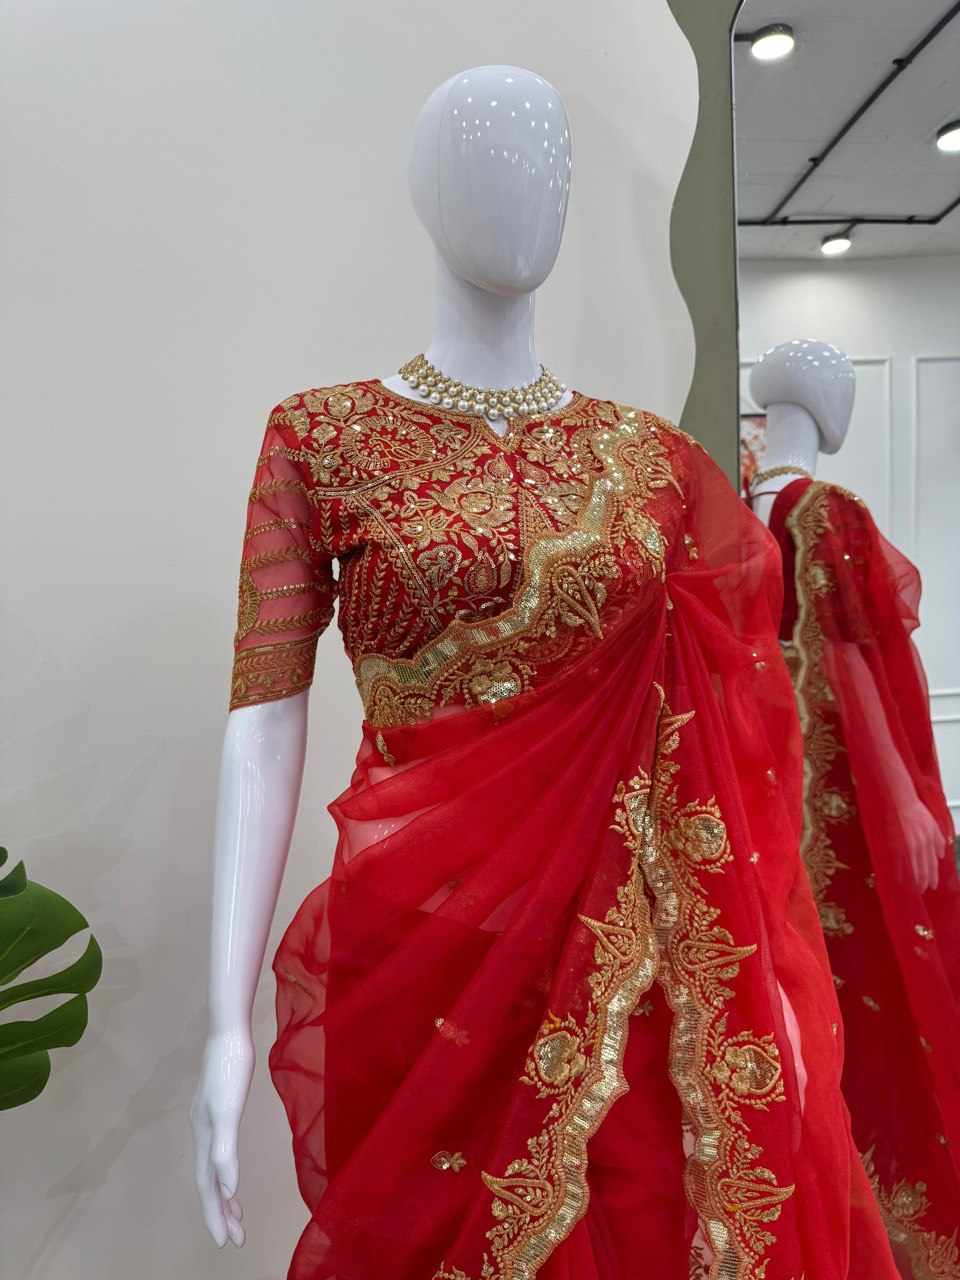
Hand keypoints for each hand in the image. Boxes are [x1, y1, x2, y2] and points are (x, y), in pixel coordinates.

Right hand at [191, 1027, 254, 1247]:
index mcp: (205, 1137)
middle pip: (209, 1183)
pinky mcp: (217, 1111)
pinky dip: (226, 1170)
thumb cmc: (231, 1070)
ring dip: (224, 1195)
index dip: (215, 1215)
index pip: (208, 1186)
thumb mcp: (228, 1110)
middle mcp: (203, 1134)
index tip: (226, 1242)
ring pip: (213, 1169)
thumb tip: (228, 1190)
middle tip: (236, 1239)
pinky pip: (220, 1152)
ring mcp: (209, 1122)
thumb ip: (225, 1150)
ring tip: (237, 1216)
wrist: (229, 1034)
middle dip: (220, 1213)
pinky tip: (232, 1173)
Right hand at [904, 798, 946, 893]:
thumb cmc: (915, 810)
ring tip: (913, 889)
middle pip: (924, 868)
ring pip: (913, 867)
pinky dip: (901, 871)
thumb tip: (942, 853)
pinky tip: (900, 878)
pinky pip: (900, 861)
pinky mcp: (897, 843)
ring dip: (914, 880)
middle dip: (924, 881)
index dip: (933, 876)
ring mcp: (908, 845)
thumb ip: (938, 839)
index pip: (932, 863)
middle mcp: (921, 845)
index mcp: (930, 841)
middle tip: (922, 890)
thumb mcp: (932, 824)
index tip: (932, 885)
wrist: (901, 800)